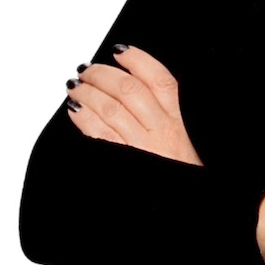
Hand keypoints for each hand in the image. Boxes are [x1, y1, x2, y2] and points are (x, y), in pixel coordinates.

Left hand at [67, 44, 202, 166]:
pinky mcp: (124, 165)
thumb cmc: (186, 175)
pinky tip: (75, 109)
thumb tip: (140, 88)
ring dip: (88, 92)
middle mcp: (162, 130)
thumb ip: (169, 115)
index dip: (137, 60)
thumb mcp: (190, 139)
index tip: (120, 51)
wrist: (190, 213)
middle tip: (87, 68)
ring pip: (110, 108)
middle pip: (129, 89)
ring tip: (75, 85)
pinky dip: (84, 117)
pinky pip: (99, 134)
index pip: (159, 79)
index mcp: (181, 120)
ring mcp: (142, 148)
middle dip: (103, 74)